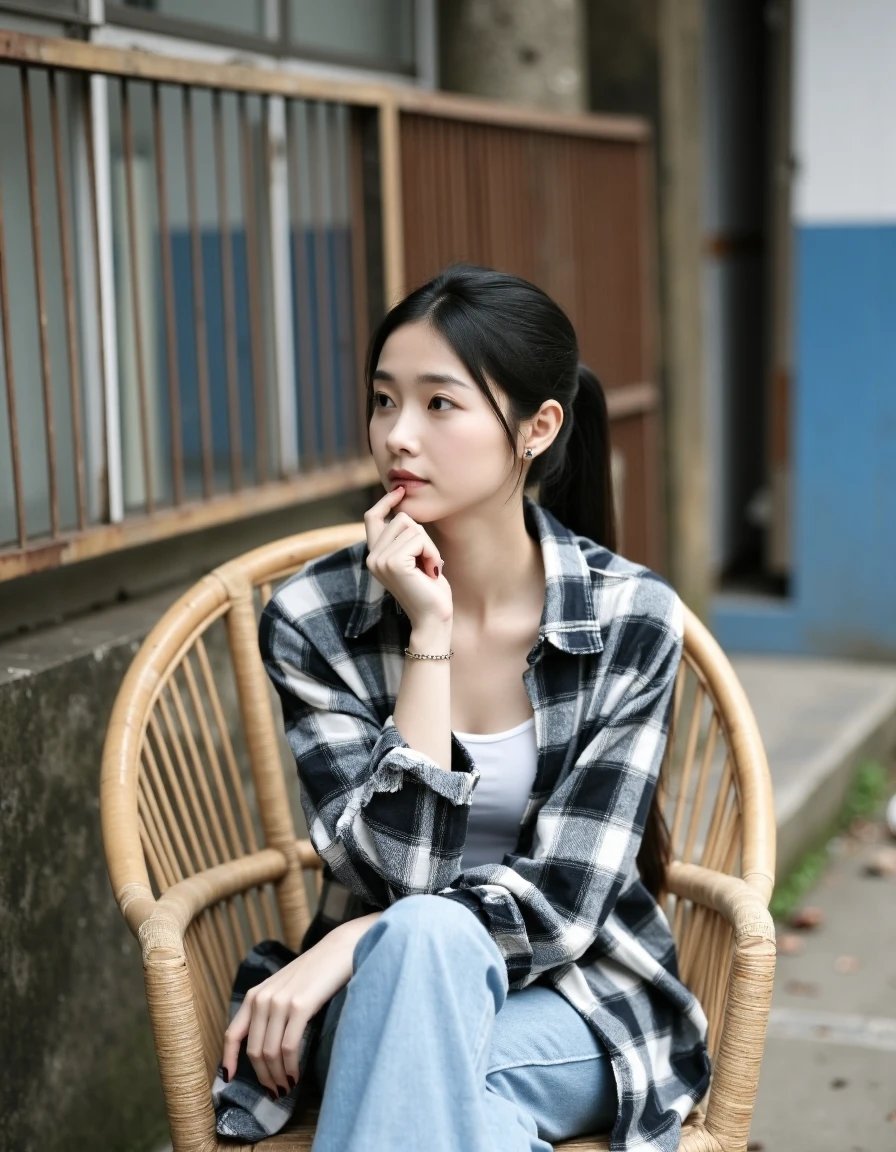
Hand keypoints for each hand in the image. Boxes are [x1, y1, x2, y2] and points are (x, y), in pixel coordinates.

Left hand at [220, 912, 380, 1094]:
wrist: (340, 948)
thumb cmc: (315, 972)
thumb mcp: (284, 988)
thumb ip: (270, 1011)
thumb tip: (264, 1049)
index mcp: (255, 995)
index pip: (232, 1034)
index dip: (229, 1061)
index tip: (230, 1080)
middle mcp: (263, 998)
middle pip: (254, 1051)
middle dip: (263, 1077)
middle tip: (275, 1091)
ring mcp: (280, 1002)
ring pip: (270, 1053)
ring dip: (277, 1076)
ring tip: (286, 1087)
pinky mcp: (300, 1006)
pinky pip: (288, 1047)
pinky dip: (291, 1067)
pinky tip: (296, 1075)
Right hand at [364, 487, 452, 627]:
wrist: (433, 618)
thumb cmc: (429, 590)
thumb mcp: (414, 559)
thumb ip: (405, 540)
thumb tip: (404, 512)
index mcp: (375, 555)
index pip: (372, 518)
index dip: (386, 501)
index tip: (400, 491)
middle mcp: (372, 556)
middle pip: (401, 518)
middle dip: (422, 536)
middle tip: (427, 562)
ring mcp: (380, 560)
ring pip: (412, 526)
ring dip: (429, 546)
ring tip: (428, 568)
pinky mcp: (393, 563)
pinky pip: (419, 539)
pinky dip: (432, 553)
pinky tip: (431, 572)